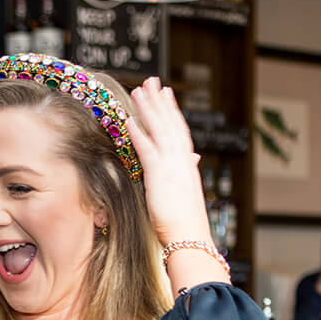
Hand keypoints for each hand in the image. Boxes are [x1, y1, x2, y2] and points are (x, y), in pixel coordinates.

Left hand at [127, 78, 213, 247]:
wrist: (191, 238)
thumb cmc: (186, 224)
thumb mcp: (185, 194)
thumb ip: (184, 175)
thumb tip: (190, 162)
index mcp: (187, 165)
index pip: (179, 131)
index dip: (172, 112)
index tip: (166, 94)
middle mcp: (182, 161)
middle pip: (170, 123)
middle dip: (160, 101)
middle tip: (152, 81)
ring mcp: (172, 166)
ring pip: (160, 130)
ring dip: (148, 109)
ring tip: (139, 90)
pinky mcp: (160, 175)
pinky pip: (147, 149)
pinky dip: (139, 133)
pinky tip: (129, 120)